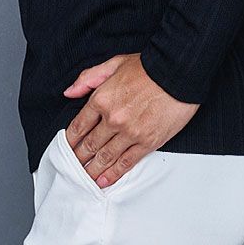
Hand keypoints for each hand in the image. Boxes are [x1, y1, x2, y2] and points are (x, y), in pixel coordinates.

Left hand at [61, 52, 200, 188]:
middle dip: (79, 158)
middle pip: (90, 144)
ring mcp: (130, 133)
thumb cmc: (148, 67)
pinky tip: (104, 181)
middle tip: (72, 168)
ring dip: (93, 170)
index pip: (79, 125)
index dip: (70, 139)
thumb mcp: (114, 64)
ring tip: (84, 179)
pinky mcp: (147, 142)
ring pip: (105, 157)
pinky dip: (114, 174)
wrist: (177, 73)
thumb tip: (69, 92)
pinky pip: (126, 163)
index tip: (66, 147)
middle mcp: (113, 118)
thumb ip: (89, 78)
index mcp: (102, 98)